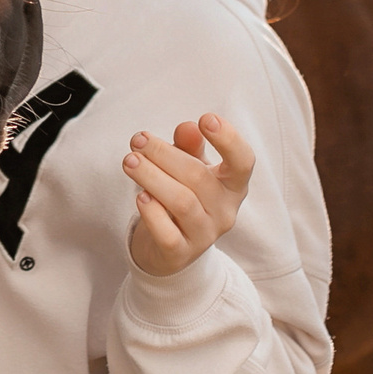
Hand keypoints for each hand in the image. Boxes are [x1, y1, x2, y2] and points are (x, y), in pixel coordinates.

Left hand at [123, 113, 255, 277]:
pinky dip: (152, 213)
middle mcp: (224, 211)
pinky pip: (168, 234)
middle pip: (198, 177)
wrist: (170, 248)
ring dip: (152, 177)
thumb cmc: (184, 196)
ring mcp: (205, 235)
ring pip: (182, 203)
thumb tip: (187, 127)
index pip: (243, 162)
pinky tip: (139, 196)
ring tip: (129, 161)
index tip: (205, 118)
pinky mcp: (180, 254)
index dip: (229, 140)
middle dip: (164, 154)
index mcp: (232, 185)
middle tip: (138, 140)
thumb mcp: (190, 168)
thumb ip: (188, 147)